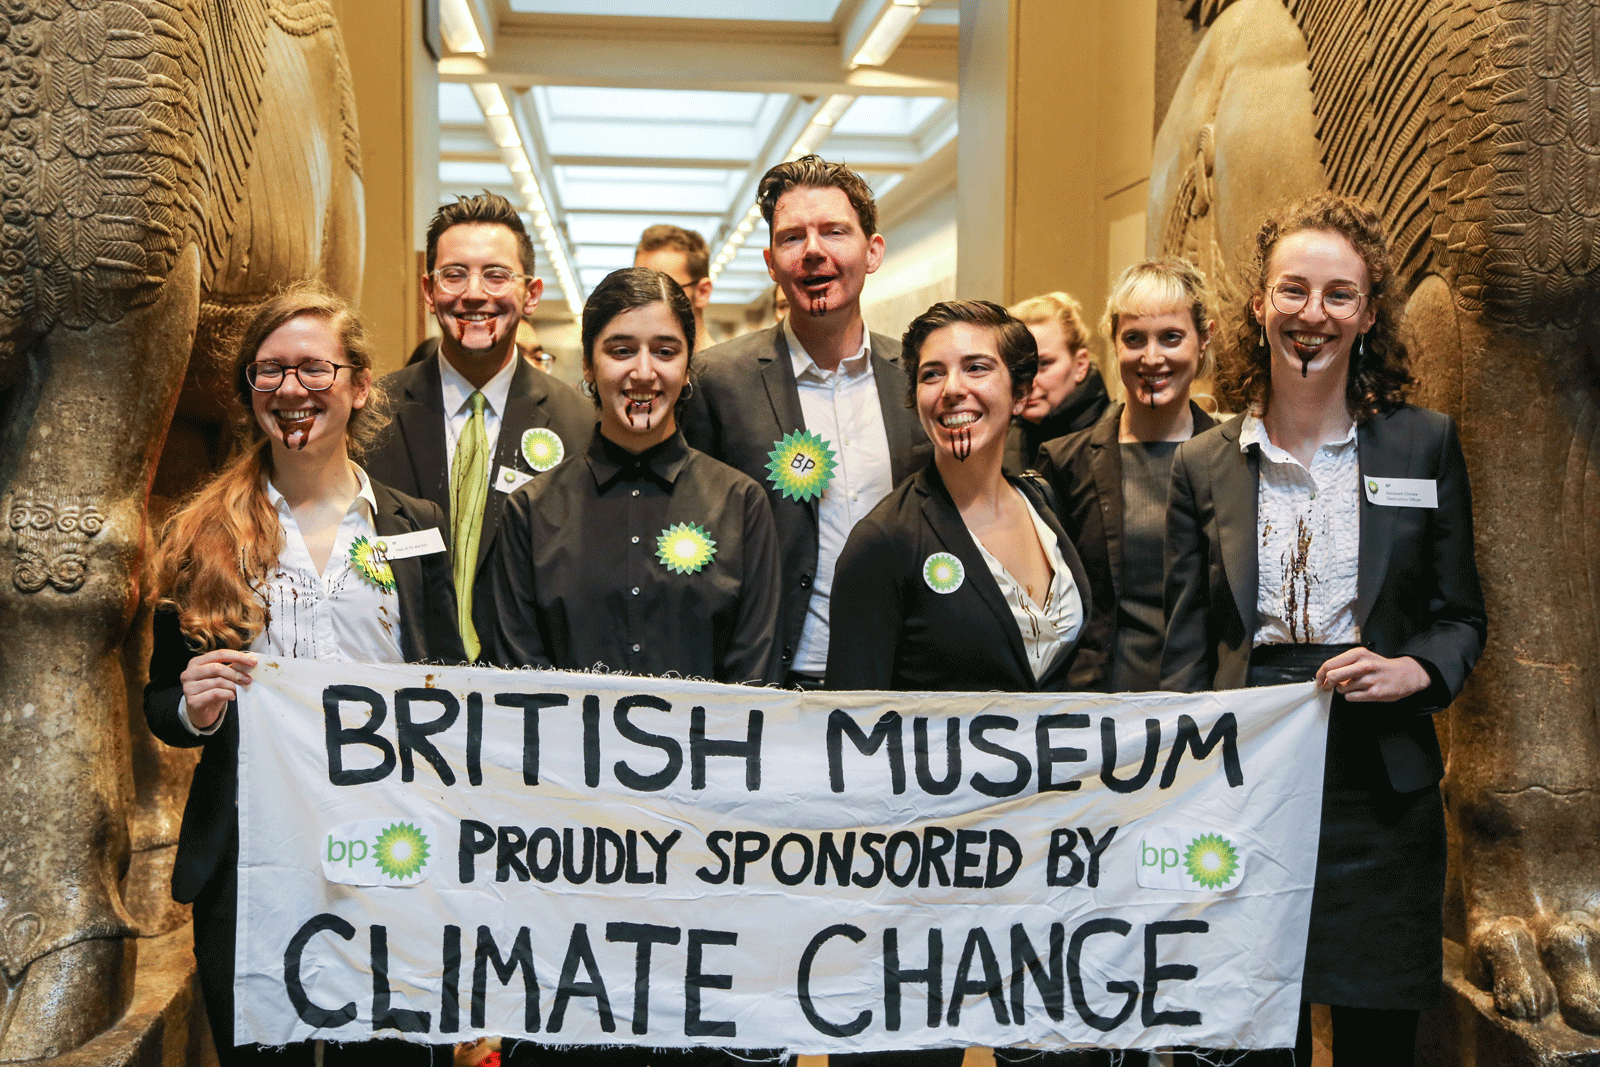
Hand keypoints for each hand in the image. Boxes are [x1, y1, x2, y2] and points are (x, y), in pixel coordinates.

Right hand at [179, 649, 257, 729]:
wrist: (202, 712)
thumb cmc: (212, 691)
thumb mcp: (220, 677)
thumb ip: (231, 668)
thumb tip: (250, 662)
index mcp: (196, 662)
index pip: (219, 654)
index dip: (238, 656)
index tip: (253, 661)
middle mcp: (189, 673)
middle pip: (217, 668)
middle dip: (236, 674)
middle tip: (247, 680)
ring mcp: (188, 687)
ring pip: (217, 682)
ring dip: (233, 686)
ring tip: (238, 690)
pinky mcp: (192, 701)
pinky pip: (215, 694)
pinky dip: (228, 694)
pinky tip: (232, 696)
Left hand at [1314, 648, 1429, 701]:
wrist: (1406, 674)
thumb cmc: (1381, 666)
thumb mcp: (1363, 658)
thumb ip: (1345, 664)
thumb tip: (1325, 675)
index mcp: (1358, 654)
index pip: (1330, 664)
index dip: (1320, 674)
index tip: (1319, 680)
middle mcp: (1363, 665)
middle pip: (1332, 676)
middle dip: (1327, 684)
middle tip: (1327, 687)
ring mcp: (1369, 680)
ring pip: (1342, 688)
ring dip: (1343, 690)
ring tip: (1354, 686)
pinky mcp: (1374, 693)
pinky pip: (1351, 697)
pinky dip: (1351, 696)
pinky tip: (1360, 692)